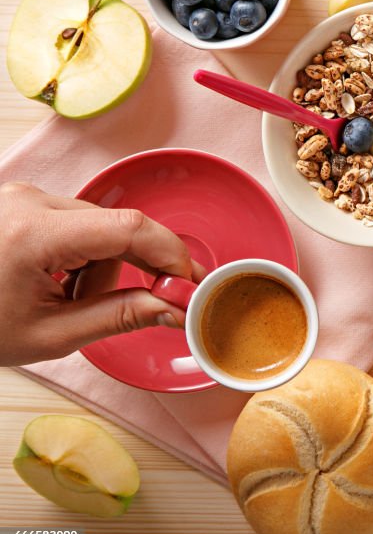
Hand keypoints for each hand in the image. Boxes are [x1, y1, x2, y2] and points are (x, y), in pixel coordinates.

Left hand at [0, 182, 203, 365]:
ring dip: (102, 265)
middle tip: (149, 303)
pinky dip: (82, 255)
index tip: (190, 281)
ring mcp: (23, 198)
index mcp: (34, 234)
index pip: (128, 228)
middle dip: (132, 268)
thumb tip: (173, 309)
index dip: (170, 253)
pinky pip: (76, 223)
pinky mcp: (22, 203)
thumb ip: (120, 318)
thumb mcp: (52, 335)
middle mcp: (29, 202)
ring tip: (69, 301)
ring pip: (99, 226)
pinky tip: (59, 283)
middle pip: (117, 227)